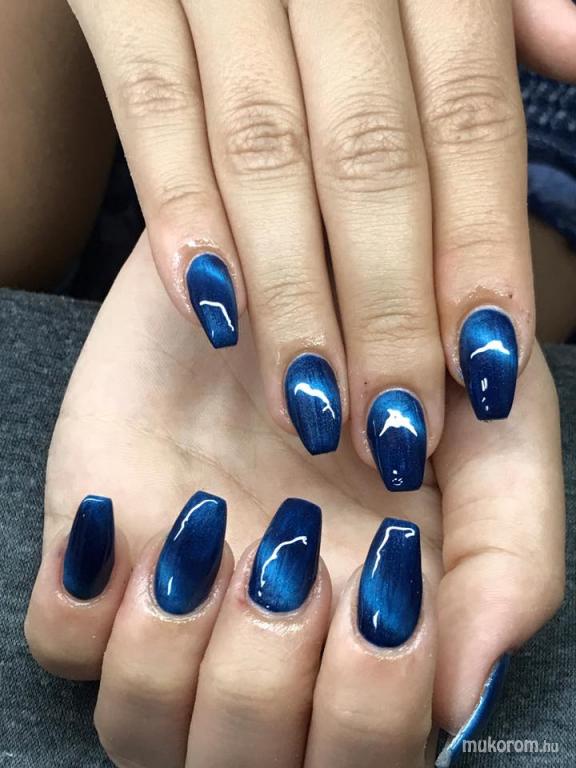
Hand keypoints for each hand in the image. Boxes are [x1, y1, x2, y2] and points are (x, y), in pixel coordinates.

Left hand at [25, 240, 563, 764]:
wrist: (296, 265)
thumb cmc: (400, 352)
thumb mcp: (495, 434)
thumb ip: (510, 560)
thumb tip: (462, 690)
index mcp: (373, 632)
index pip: (363, 759)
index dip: (365, 710)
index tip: (376, 593)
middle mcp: (272, 635)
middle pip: (247, 766)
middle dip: (267, 686)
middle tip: (296, 561)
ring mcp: (179, 596)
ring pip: (144, 731)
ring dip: (175, 655)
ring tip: (214, 532)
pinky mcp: (102, 545)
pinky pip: (62, 644)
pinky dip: (90, 607)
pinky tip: (135, 527)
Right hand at [63, 0, 575, 489]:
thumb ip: (498, 9)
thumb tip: (570, 49)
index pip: (468, 122)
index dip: (479, 249)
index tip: (484, 364)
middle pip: (371, 161)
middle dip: (388, 307)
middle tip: (395, 422)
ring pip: (263, 155)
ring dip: (292, 296)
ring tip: (311, 404)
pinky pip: (151, 109)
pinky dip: (179, 212)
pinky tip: (210, 307)